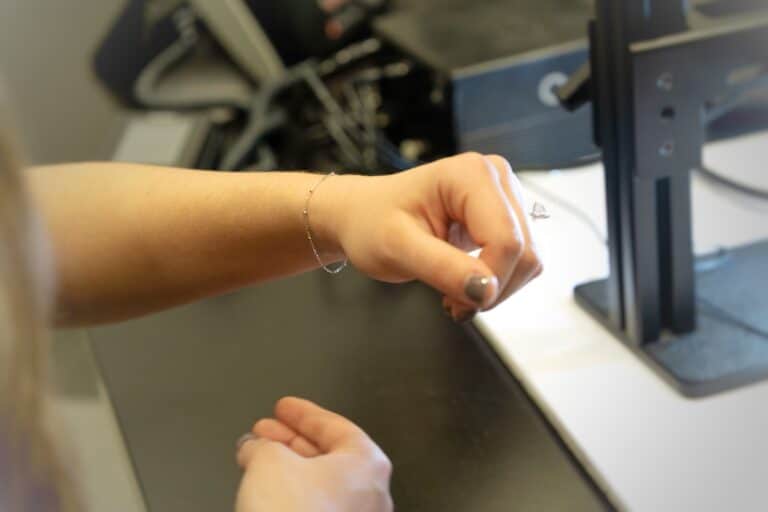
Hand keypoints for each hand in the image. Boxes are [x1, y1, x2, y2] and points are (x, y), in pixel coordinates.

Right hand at [235, 397, 392, 511]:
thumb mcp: (269, 462)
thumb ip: (262, 445)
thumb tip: (254, 446)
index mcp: (368, 463)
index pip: (334, 425)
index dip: (303, 413)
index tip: (285, 407)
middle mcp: (370, 494)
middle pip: (327, 456)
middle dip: (289, 441)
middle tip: (264, 431)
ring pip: (319, 486)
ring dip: (286, 470)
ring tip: (254, 460)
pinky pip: (314, 510)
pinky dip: (290, 497)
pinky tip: (262, 494)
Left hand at [317, 153, 542, 321]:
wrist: (363, 217)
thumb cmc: (372, 224)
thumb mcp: (398, 249)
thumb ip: (442, 269)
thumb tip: (486, 291)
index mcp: (471, 175)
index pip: (507, 240)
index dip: (488, 280)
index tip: (455, 303)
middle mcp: (496, 178)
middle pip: (525, 251)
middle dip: (491, 287)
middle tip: (451, 303)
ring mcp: (505, 197)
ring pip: (528, 260)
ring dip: (494, 288)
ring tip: (452, 293)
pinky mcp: (505, 217)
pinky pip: (520, 261)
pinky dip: (495, 282)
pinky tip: (463, 282)